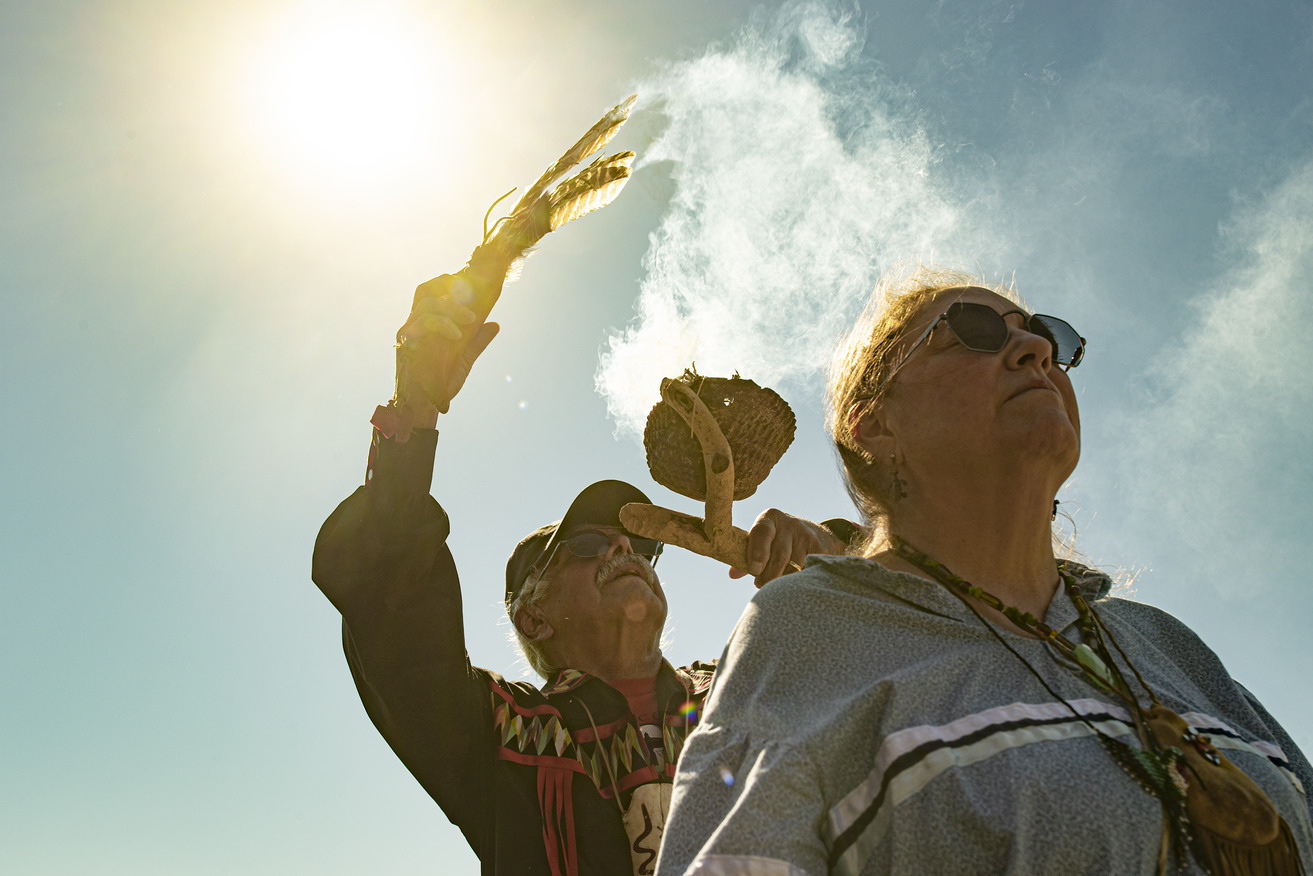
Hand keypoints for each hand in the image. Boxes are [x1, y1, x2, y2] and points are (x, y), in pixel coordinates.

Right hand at [394, 273, 500, 422]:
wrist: (428, 405)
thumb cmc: (441, 383)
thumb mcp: (464, 358)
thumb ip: (477, 340)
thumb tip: (495, 324)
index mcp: (427, 323)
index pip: (432, 292)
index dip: (446, 282)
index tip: (466, 279)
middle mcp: (415, 323)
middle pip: (426, 290)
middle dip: (447, 285)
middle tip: (469, 292)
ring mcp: (409, 331)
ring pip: (428, 305)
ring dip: (452, 309)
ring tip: (471, 319)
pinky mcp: (406, 341)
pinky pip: (423, 323)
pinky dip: (442, 324)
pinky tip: (456, 335)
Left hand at [730, 509, 848, 587]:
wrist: (818, 536)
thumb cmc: (780, 542)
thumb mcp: (763, 542)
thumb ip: (747, 556)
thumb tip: (732, 574)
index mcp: (769, 519)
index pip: (761, 533)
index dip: (757, 551)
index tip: (754, 570)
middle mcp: (789, 523)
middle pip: (779, 555)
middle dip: (769, 575)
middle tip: (761, 586)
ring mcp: (807, 535)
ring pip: (794, 566)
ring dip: (784, 580)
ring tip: (778, 586)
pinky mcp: (821, 548)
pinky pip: (808, 569)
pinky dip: (801, 579)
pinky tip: (797, 584)